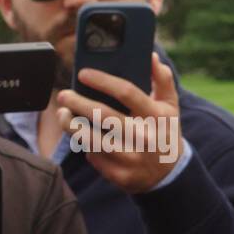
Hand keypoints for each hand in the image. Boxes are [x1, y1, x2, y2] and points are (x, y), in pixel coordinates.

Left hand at [57, 53, 182, 193]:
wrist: (170, 174)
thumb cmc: (164, 132)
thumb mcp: (170, 107)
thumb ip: (163, 80)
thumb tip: (152, 56)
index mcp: (156, 116)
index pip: (126, 92)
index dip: (102, 80)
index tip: (83, 74)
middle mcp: (145, 138)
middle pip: (103, 116)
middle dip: (78, 103)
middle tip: (64, 95)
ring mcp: (133, 159)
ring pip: (93, 140)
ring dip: (72, 126)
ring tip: (63, 115)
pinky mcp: (122, 176)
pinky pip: (95, 158)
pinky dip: (85, 148)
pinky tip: (81, 138)